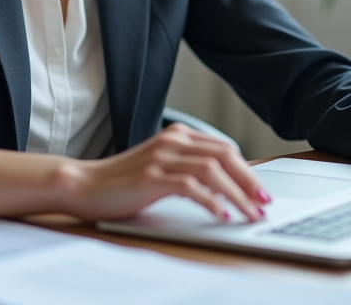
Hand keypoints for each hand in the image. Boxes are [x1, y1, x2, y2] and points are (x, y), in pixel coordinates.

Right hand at [59, 123, 269, 222]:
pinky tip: (222, 215)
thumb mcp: (161, 167)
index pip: (224, 149)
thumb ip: (189, 167)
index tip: (262, 192)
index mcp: (178, 135)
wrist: (85, 184)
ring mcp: (161, 157)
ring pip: (212, 171)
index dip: (248, 171)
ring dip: (237, 195)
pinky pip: (191, 187)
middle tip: (265, 204)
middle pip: (225, 156)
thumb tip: (226, 185)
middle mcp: (172, 141)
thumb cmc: (123, 181)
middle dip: (250, 182)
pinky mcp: (151, 177)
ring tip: (250, 214)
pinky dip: (211, 201)